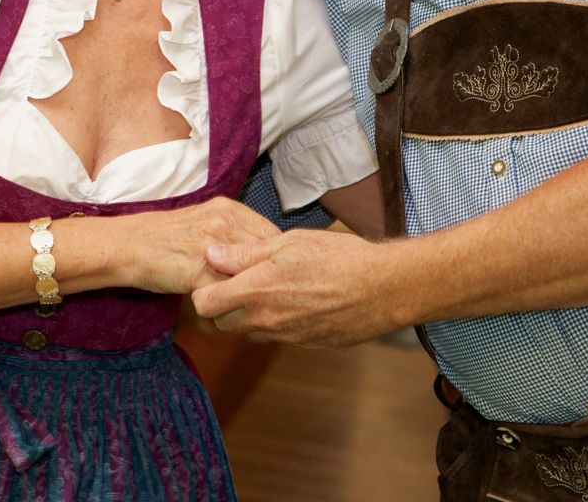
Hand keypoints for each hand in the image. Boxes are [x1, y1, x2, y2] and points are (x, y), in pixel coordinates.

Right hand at [134, 196, 278, 294]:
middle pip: (268, 255)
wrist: (130, 245)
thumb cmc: (167, 237)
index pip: (273, 236)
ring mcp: (213, 246)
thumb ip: (235, 234)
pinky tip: (229, 313)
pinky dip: (232, 306)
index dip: (277, 260)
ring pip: (251, 275)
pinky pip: (229, 293)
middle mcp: (225, 222)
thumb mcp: (206, 222)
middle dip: (270, 278)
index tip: (276, 276)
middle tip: (270, 297)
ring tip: (253, 307)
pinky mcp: (200, 271)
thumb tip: (265, 253)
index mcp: (229, 209)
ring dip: (253, 294)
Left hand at [191, 228, 398, 347]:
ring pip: (248, 332)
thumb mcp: (288, 243)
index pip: (205, 304)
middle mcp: (266, 320)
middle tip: (238, 281)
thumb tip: (211, 254)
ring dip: (249, 315)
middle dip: (222, 305)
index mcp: (257, 291)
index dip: (204, 290)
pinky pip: (276, 336)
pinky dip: (275, 321)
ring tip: (269, 289)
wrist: (383, 289)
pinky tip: (295, 299)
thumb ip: (245, 254)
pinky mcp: (304, 343)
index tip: (216, 275)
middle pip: (221, 324)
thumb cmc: (338, 257)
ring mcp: (285, 336)